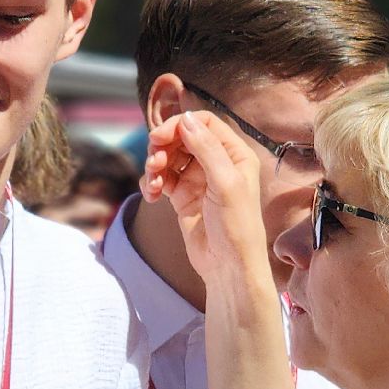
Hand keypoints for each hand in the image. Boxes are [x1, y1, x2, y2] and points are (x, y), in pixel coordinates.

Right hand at [141, 111, 270, 291]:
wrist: (228, 267)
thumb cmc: (236, 226)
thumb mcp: (226, 183)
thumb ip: (206, 149)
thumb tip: (185, 120)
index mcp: (234, 154)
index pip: (203, 123)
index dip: (179, 125)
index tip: (159, 138)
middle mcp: (217, 162)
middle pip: (181, 137)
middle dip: (163, 146)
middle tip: (153, 162)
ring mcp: (198, 179)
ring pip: (168, 157)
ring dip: (154, 165)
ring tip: (153, 183)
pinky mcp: (183, 196)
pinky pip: (162, 178)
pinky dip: (152, 183)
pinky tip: (151, 196)